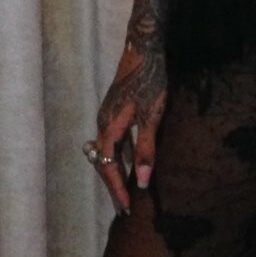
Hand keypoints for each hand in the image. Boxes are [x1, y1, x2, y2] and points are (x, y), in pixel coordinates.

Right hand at [91, 0, 169, 214]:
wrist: (144, 48)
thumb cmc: (151, 80)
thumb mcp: (152, 116)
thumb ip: (146, 148)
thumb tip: (142, 180)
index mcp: (109, 127)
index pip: (109, 167)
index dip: (118, 189)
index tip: (127, 208)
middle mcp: (103, 123)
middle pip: (104, 162)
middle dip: (114, 185)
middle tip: (126, 208)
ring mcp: (107, 116)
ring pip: (108, 152)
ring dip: (117, 172)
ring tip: (128, 191)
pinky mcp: (114, 110)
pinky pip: (113, 141)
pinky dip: (121, 156)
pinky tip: (132, 162)